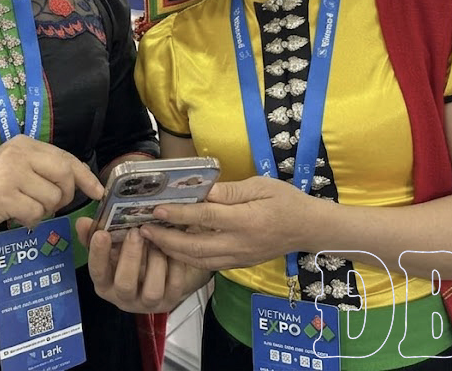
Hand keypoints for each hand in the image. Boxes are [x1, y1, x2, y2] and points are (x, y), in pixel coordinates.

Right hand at [0, 136, 104, 235]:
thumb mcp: (16, 168)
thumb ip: (43, 168)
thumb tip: (80, 176)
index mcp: (24, 144)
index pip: (65, 158)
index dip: (85, 176)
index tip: (98, 192)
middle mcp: (19, 153)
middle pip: (64, 175)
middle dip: (65, 196)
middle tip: (52, 205)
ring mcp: (10, 172)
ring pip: (51, 198)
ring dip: (43, 211)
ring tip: (24, 209)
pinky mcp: (3, 195)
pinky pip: (35, 213)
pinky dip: (30, 221)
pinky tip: (15, 217)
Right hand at [76, 218, 209, 313]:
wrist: (160, 272)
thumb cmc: (131, 256)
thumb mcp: (112, 246)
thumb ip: (95, 234)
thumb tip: (82, 222)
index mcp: (105, 283)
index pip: (97, 272)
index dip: (98, 254)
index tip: (102, 233)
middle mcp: (124, 297)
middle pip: (124, 285)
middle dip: (130, 257)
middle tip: (135, 232)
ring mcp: (148, 302)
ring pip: (152, 290)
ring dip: (155, 262)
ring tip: (157, 241)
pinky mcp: (170, 300)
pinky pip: (174, 286)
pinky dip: (175, 266)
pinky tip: (173, 249)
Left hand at [140, 176, 328, 270]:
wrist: (309, 229)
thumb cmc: (286, 201)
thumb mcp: (261, 186)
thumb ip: (231, 191)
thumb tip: (203, 190)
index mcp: (245, 221)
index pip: (205, 218)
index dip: (179, 214)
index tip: (156, 209)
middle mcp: (239, 244)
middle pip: (195, 247)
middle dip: (166, 239)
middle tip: (142, 229)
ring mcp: (238, 258)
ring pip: (198, 261)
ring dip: (172, 252)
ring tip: (151, 240)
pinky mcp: (237, 265)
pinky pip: (207, 265)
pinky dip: (186, 259)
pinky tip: (173, 249)